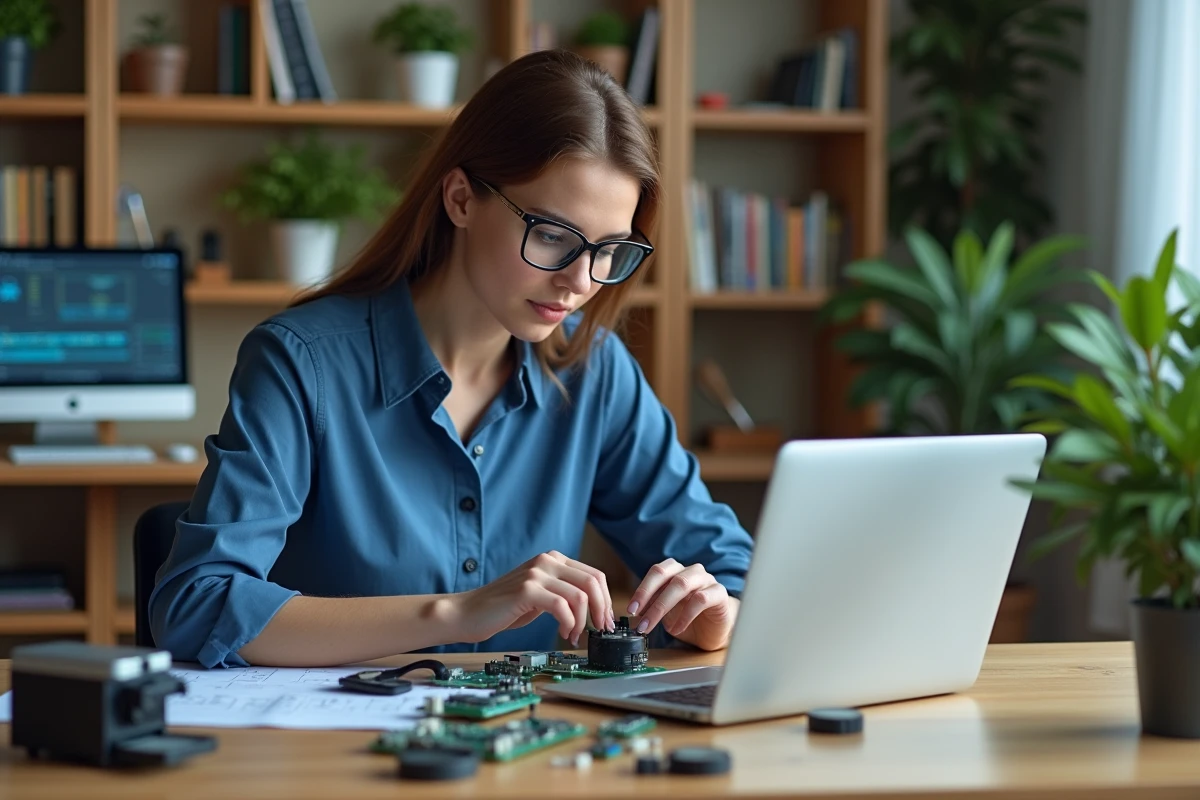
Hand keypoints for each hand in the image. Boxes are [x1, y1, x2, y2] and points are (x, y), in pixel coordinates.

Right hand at [452, 551, 614, 646]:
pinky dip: (569, 624)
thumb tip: (596, 609)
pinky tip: (563, 634)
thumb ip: (563, 593)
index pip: (594, 575)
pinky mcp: (527, 590)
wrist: (468, 613)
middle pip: (593, 582)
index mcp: (553, 560)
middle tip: (600, 630)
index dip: (606, 600)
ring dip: (583, 622)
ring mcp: (536, 573)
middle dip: (602, 610)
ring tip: (573, 636)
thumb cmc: (504, 609)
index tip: (606, 621)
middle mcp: (547, 561)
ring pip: (580, 595)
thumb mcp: (540, 595)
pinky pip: (562, 607)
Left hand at [626, 559, 738, 650]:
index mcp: (677, 571)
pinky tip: (677, 629)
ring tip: (652, 626)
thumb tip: (634, 613)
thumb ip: (652, 607)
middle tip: (639, 620)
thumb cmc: (690, 617)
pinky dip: (685, 615)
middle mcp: (691, 571)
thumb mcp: (666, 612)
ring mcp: (707, 580)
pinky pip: (701, 599)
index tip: (631, 609)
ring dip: (662, 607)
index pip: (657, 572)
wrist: (716, 629)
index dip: (642, 589)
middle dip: (649, 598)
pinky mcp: (719, 593)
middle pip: (666, 575)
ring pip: (682, 584)